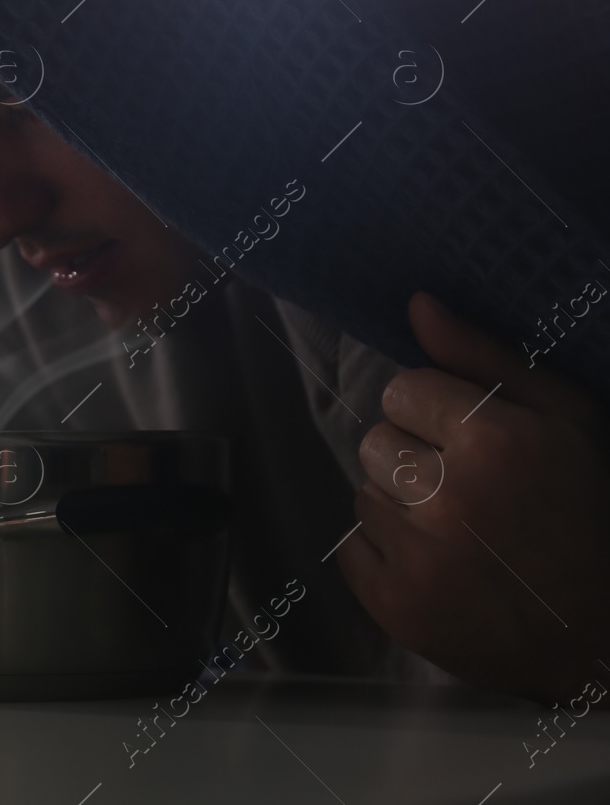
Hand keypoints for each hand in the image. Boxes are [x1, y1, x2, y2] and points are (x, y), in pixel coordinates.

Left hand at [339, 291, 609, 701]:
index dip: (435, 414)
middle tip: (464, 491)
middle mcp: (448, 496)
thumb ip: (484, 357)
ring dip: (400, 508)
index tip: (471, 442)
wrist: (595, 633)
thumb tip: (417, 305)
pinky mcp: (393, 603)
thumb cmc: (582, 509)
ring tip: (456, 531)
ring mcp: (417, 557)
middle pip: (374, 441)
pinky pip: (352, 547)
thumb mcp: (562, 419)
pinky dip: (386, 555)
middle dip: (412, 458)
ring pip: (362, 493)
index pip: (402, 389)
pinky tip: (437, 565)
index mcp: (494, 442)